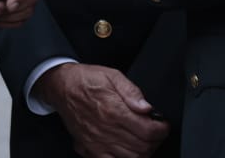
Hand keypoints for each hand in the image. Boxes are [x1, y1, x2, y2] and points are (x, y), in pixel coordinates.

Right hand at [33, 63, 169, 157]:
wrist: (61, 87)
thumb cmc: (86, 79)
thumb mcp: (112, 75)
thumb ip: (131, 91)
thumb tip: (147, 108)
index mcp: (113, 110)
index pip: (148, 131)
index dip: (162, 130)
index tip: (163, 125)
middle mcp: (106, 130)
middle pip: (143, 147)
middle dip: (155, 141)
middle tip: (156, 132)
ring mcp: (97, 143)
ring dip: (144, 152)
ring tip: (144, 140)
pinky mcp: (89, 149)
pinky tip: (128, 150)